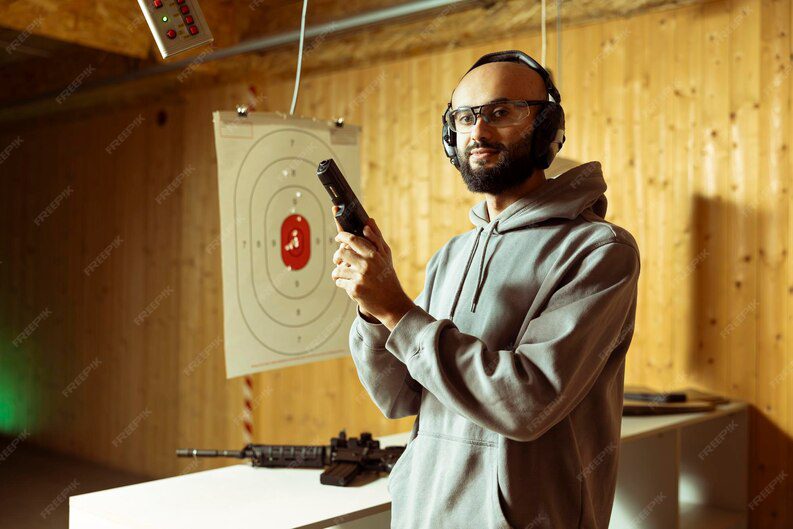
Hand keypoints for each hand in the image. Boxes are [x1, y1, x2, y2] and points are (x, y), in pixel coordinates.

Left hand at [330, 207, 413, 329]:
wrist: (392, 303)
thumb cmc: (387, 277)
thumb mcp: (385, 256)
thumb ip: (376, 238)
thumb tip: (368, 221)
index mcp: (374, 254)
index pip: (353, 239)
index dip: (342, 236)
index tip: (338, 237)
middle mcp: (366, 265)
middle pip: (341, 253)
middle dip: (337, 256)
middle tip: (339, 259)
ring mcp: (359, 278)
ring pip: (337, 269)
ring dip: (338, 272)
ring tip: (345, 275)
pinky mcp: (354, 290)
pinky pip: (339, 281)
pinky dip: (342, 282)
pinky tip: (351, 284)